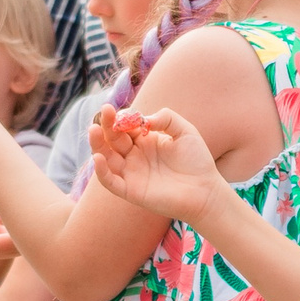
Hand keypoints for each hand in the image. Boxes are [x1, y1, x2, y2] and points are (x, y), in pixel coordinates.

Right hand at [88, 106, 224, 223]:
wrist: (206, 191)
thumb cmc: (196, 161)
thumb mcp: (185, 131)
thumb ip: (166, 118)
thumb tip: (144, 119)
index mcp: (144, 141)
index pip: (125, 127)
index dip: (121, 118)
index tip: (119, 109)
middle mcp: (134, 156)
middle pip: (112, 139)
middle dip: (106, 125)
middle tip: (105, 111)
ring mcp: (130, 173)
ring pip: (106, 158)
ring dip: (97, 144)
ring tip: (93, 130)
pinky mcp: (130, 191)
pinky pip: (110, 181)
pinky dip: (101, 171)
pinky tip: (98, 158)